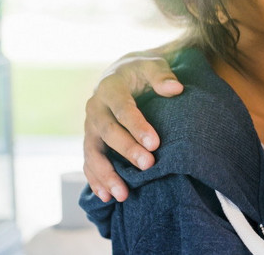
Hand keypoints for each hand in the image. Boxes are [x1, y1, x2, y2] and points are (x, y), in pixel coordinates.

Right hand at [83, 53, 184, 202]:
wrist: (120, 75)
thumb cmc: (141, 72)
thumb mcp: (152, 65)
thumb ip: (162, 75)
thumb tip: (175, 89)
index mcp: (110, 88)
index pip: (122, 109)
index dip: (137, 126)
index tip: (155, 143)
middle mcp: (95, 108)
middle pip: (107, 132)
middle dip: (127, 151)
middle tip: (148, 166)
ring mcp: (89, 127)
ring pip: (92, 152)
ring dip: (106, 174)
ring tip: (122, 194)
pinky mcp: (90, 141)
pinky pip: (88, 163)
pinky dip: (95, 180)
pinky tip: (106, 197)